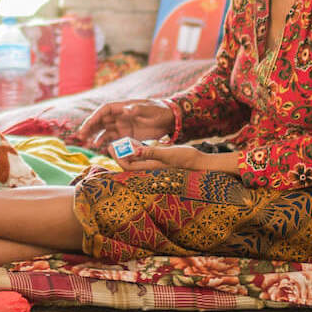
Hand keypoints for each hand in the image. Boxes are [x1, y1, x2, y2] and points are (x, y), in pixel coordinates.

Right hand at [71, 99, 173, 147]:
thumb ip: (138, 110)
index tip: (87, 125)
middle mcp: (120, 115)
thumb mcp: (151, 110)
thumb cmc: (160, 112)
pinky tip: (98, 146)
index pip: (104, 110)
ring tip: (86, 143)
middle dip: (90, 127)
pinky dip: (104, 141)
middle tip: (81, 136)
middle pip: (100, 120)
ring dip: (94, 135)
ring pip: (103, 129)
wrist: (170, 120)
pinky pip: (112, 138)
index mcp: (123, 107)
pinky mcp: (126, 134)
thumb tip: (126, 109)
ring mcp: (122, 125)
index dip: (94, 117)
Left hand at [115, 144, 237, 173]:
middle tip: (113, 143)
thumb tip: (133, 152)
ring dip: (128, 152)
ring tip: (122, 142)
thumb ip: (150, 152)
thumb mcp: (168, 153)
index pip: (127, 166)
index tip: (111, 146)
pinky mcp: (160, 162)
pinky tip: (136, 144)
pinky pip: (144, 157)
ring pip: (136, 160)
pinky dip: (138, 151)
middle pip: (129, 164)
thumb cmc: (186, 158)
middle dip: (120, 155)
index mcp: (150, 168)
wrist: (201, 162)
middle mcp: (150, 168)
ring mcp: (155, 166)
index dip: (117, 157)